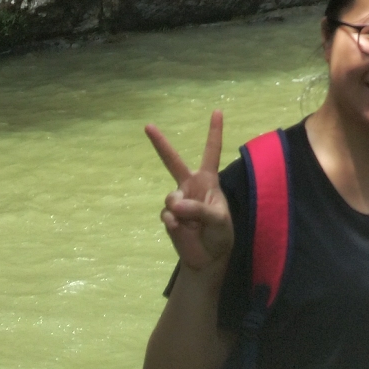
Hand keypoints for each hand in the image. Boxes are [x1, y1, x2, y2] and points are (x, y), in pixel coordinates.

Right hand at [145, 110, 233, 272]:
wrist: (208, 257)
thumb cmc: (220, 233)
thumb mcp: (219, 220)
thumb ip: (199, 209)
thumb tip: (174, 205)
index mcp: (208, 180)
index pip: (212, 151)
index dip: (214, 132)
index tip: (218, 110)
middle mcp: (190, 186)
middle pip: (172, 161)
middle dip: (160, 143)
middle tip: (148, 125)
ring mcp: (177, 201)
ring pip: (171, 197)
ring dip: (181, 210)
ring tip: (191, 223)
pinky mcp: (169, 217)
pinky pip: (167, 215)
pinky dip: (173, 223)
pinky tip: (181, 230)